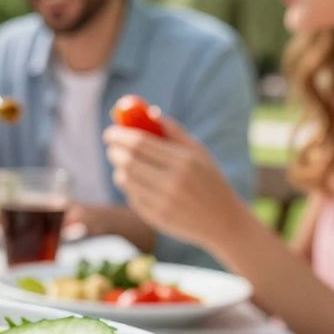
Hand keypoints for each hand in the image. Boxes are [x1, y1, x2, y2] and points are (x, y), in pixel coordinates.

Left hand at [103, 116, 246, 252]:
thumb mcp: (199, 152)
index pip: (140, 143)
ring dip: (119, 169)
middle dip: (115, 150)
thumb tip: (148, 112)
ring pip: (125, 179)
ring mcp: (163, 202)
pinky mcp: (156, 218)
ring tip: (126, 164)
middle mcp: (172, 182)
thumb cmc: (209, 180)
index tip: (110, 132)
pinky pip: (131, 197)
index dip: (120, 135)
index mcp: (184, 161)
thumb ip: (174, 131)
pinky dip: (129, 187)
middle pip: (128, 161)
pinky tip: (139, 184)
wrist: (223, 221)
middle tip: (112, 146)